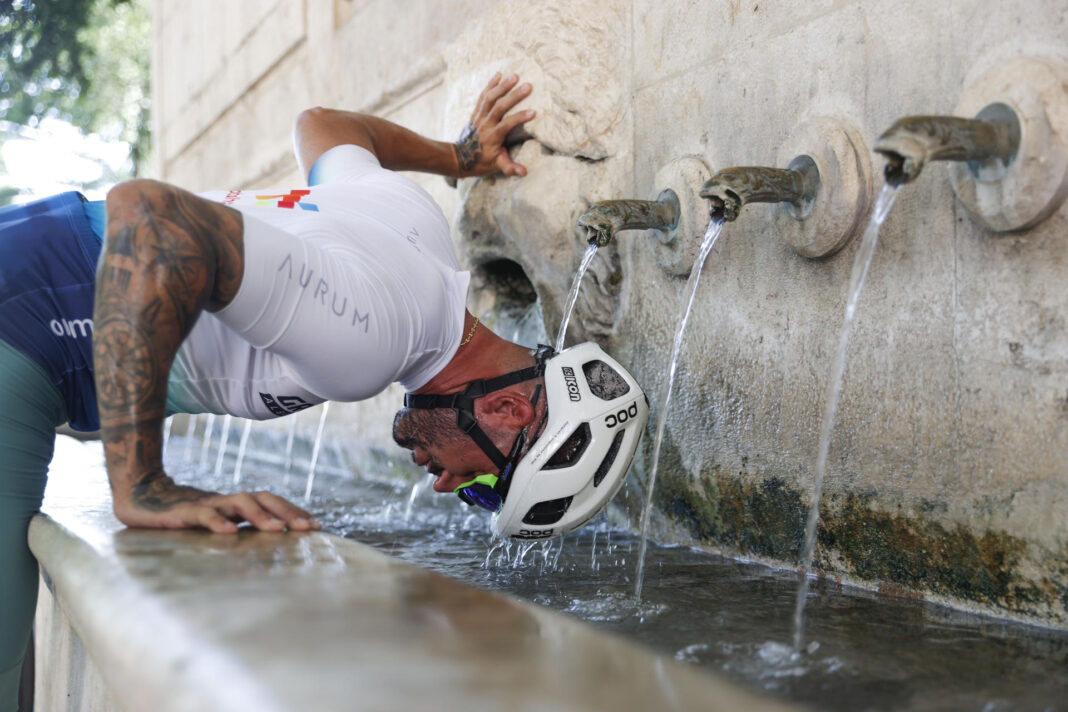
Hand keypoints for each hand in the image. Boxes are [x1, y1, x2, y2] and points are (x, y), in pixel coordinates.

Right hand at [112, 471, 320, 533]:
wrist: (140, 498)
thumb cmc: (182, 516)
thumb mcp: (216, 524)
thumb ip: (238, 530)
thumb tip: (270, 544)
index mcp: (236, 505)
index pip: (272, 502)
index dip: (294, 512)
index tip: (317, 526)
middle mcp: (226, 501)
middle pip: (263, 498)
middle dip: (288, 512)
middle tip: (308, 528)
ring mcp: (206, 504)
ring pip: (239, 502)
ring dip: (261, 515)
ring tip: (278, 530)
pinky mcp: (182, 512)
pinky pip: (202, 514)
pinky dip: (217, 522)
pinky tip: (230, 533)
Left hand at [454, 72, 535, 177]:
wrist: (460, 158)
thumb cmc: (481, 162)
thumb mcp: (496, 167)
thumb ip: (510, 168)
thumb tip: (524, 172)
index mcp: (493, 137)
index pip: (507, 124)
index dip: (519, 118)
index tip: (533, 112)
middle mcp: (485, 124)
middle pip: (499, 107)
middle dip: (514, 96)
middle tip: (528, 86)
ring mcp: (479, 117)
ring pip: (490, 98)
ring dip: (502, 86)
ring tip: (515, 76)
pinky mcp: (476, 112)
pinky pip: (483, 96)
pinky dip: (490, 85)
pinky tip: (499, 75)